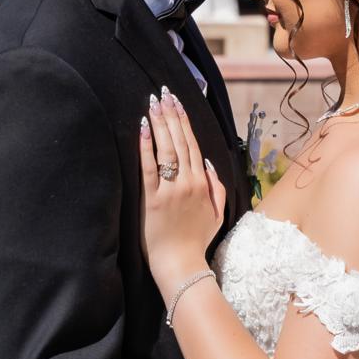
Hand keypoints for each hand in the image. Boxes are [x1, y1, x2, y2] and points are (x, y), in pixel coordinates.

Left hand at [139, 89, 225, 302]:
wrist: (180, 264)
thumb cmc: (197, 240)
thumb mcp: (217, 213)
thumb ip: (216, 186)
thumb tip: (207, 163)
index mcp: (202, 183)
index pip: (192, 144)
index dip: (184, 121)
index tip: (177, 102)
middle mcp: (187, 182)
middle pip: (179, 141)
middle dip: (170, 114)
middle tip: (163, 94)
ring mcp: (169, 190)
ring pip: (166, 149)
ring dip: (159, 123)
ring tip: (153, 103)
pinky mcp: (151, 199)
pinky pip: (148, 167)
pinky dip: (145, 146)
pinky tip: (141, 128)